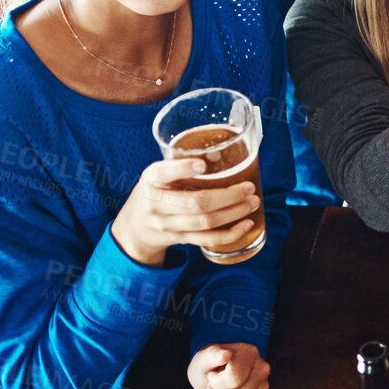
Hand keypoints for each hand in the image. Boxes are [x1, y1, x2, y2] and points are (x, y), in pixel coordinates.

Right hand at [110, 157, 260, 267]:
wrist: (136, 225)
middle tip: (248, 187)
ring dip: (234, 213)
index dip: (183, 169)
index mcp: (151, 179)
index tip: (203, 164)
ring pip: (204, 222)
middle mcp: (156, 203)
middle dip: (227, 196)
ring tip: (253, 202)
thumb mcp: (159, 172)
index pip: (163, 173)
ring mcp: (167, 224)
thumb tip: (226, 148)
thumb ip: (182, 163)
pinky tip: (247, 224)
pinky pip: (207, 240)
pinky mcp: (179, 239)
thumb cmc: (157, 189)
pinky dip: (230, 234)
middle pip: (195, 202)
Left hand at [187, 343, 269, 388]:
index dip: (215, 382)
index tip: (212, 374)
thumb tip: (225, 355)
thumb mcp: (205, 356)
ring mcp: (263, 388)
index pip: (234, 378)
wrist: (219, 371)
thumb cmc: (210, 363)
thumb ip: (212, 354)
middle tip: (211, 387)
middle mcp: (262, 370)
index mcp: (250, 354)